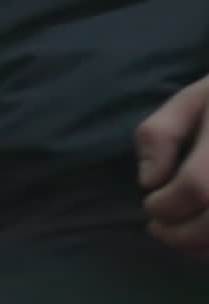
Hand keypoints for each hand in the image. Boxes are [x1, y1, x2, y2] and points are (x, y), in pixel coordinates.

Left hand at [137, 74, 208, 257]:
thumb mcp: (191, 102)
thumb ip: (161, 133)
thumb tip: (147, 181)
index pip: (197, 186)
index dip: (168, 204)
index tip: (149, 203)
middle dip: (180, 234)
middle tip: (157, 228)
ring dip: (200, 247)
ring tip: (177, 236)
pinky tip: (203, 241)